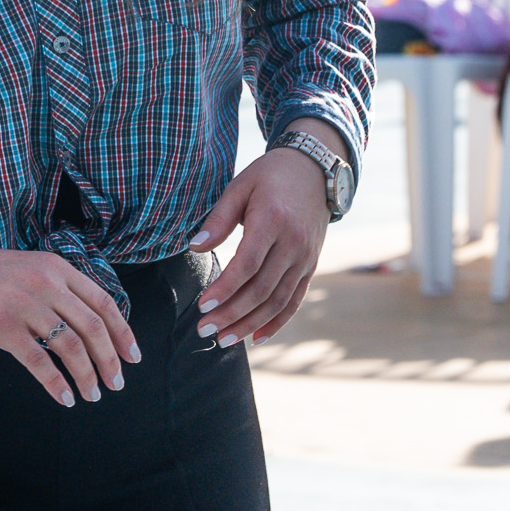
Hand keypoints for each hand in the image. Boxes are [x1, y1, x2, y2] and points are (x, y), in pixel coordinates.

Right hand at [0, 239, 140, 407]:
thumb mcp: (29, 267)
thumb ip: (58, 288)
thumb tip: (90, 325)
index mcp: (56, 267)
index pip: (103, 302)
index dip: (123, 333)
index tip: (133, 357)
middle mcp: (45, 284)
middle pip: (93, 327)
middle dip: (110, 360)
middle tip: (116, 383)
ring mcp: (24, 306)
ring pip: (70, 347)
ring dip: (87, 376)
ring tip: (93, 394)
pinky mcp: (2, 328)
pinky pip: (39, 362)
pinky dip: (56, 384)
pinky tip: (64, 397)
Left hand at [190, 131, 335, 346]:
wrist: (315, 170)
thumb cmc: (269, 176)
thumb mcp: (240, 186)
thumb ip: (219, 218)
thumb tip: (195, 246)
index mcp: (272, 221)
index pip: (247, 264)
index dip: (225, 289)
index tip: (202, 306)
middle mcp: (293, 244)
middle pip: (262, 289)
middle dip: (232, 314)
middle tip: (204, 331)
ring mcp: (306, 258)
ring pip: (278, 300)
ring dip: (250, 324)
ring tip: (224, 340)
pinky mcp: (311, 265)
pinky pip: (295, 299)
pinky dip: (277, 322)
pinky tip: (256, 338)